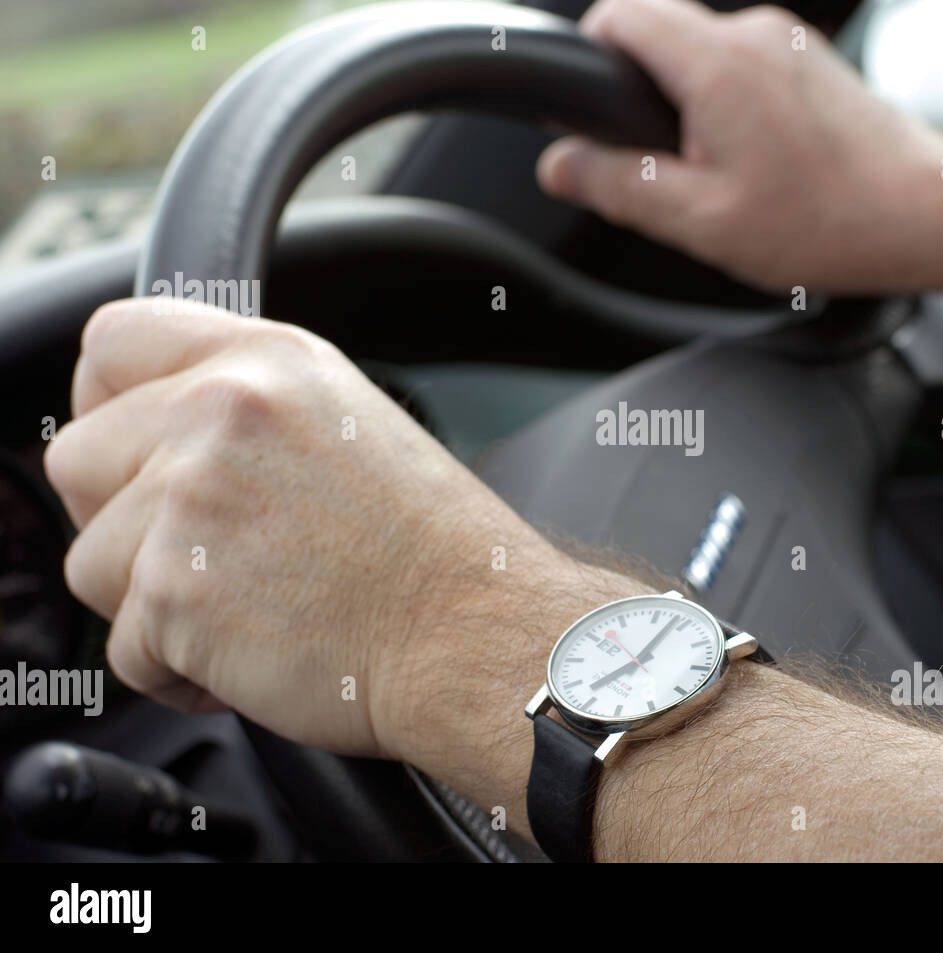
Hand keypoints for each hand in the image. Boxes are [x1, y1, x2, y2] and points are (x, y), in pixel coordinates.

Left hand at [43, 298, 575, 763]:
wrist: (477, 633)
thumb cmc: (436, 552)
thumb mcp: (352, 426)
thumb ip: (247, 410)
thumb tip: (153, 439)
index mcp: (268, 363)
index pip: (112, 341)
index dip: (108, 406)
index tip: (136, 458)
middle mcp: (220, 411)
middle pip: (76, 459)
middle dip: (121, 522)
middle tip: (204, 556)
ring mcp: (190, 497)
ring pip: (91, 564)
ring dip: (153, 605)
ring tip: (248, 611)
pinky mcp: (176, 591)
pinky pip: (122, 651)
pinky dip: (178, 672)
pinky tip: (255, 654)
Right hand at [537, 0, 942, 294]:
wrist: (926, 212)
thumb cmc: (829, 220)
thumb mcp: (702, 221)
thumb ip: (620, 186)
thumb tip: (561, 164)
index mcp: (717, 65)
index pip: (619, 13)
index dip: (589, 56)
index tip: (592, 107)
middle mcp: (755, 35)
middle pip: (660, 29)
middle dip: (640, 89)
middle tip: (659, 161)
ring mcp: (790, 43)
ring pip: (703, 52)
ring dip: (690, 103)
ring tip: (719, 174)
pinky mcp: (812, 62)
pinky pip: (745, 68)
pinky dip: (730, 106)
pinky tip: (757, 166)